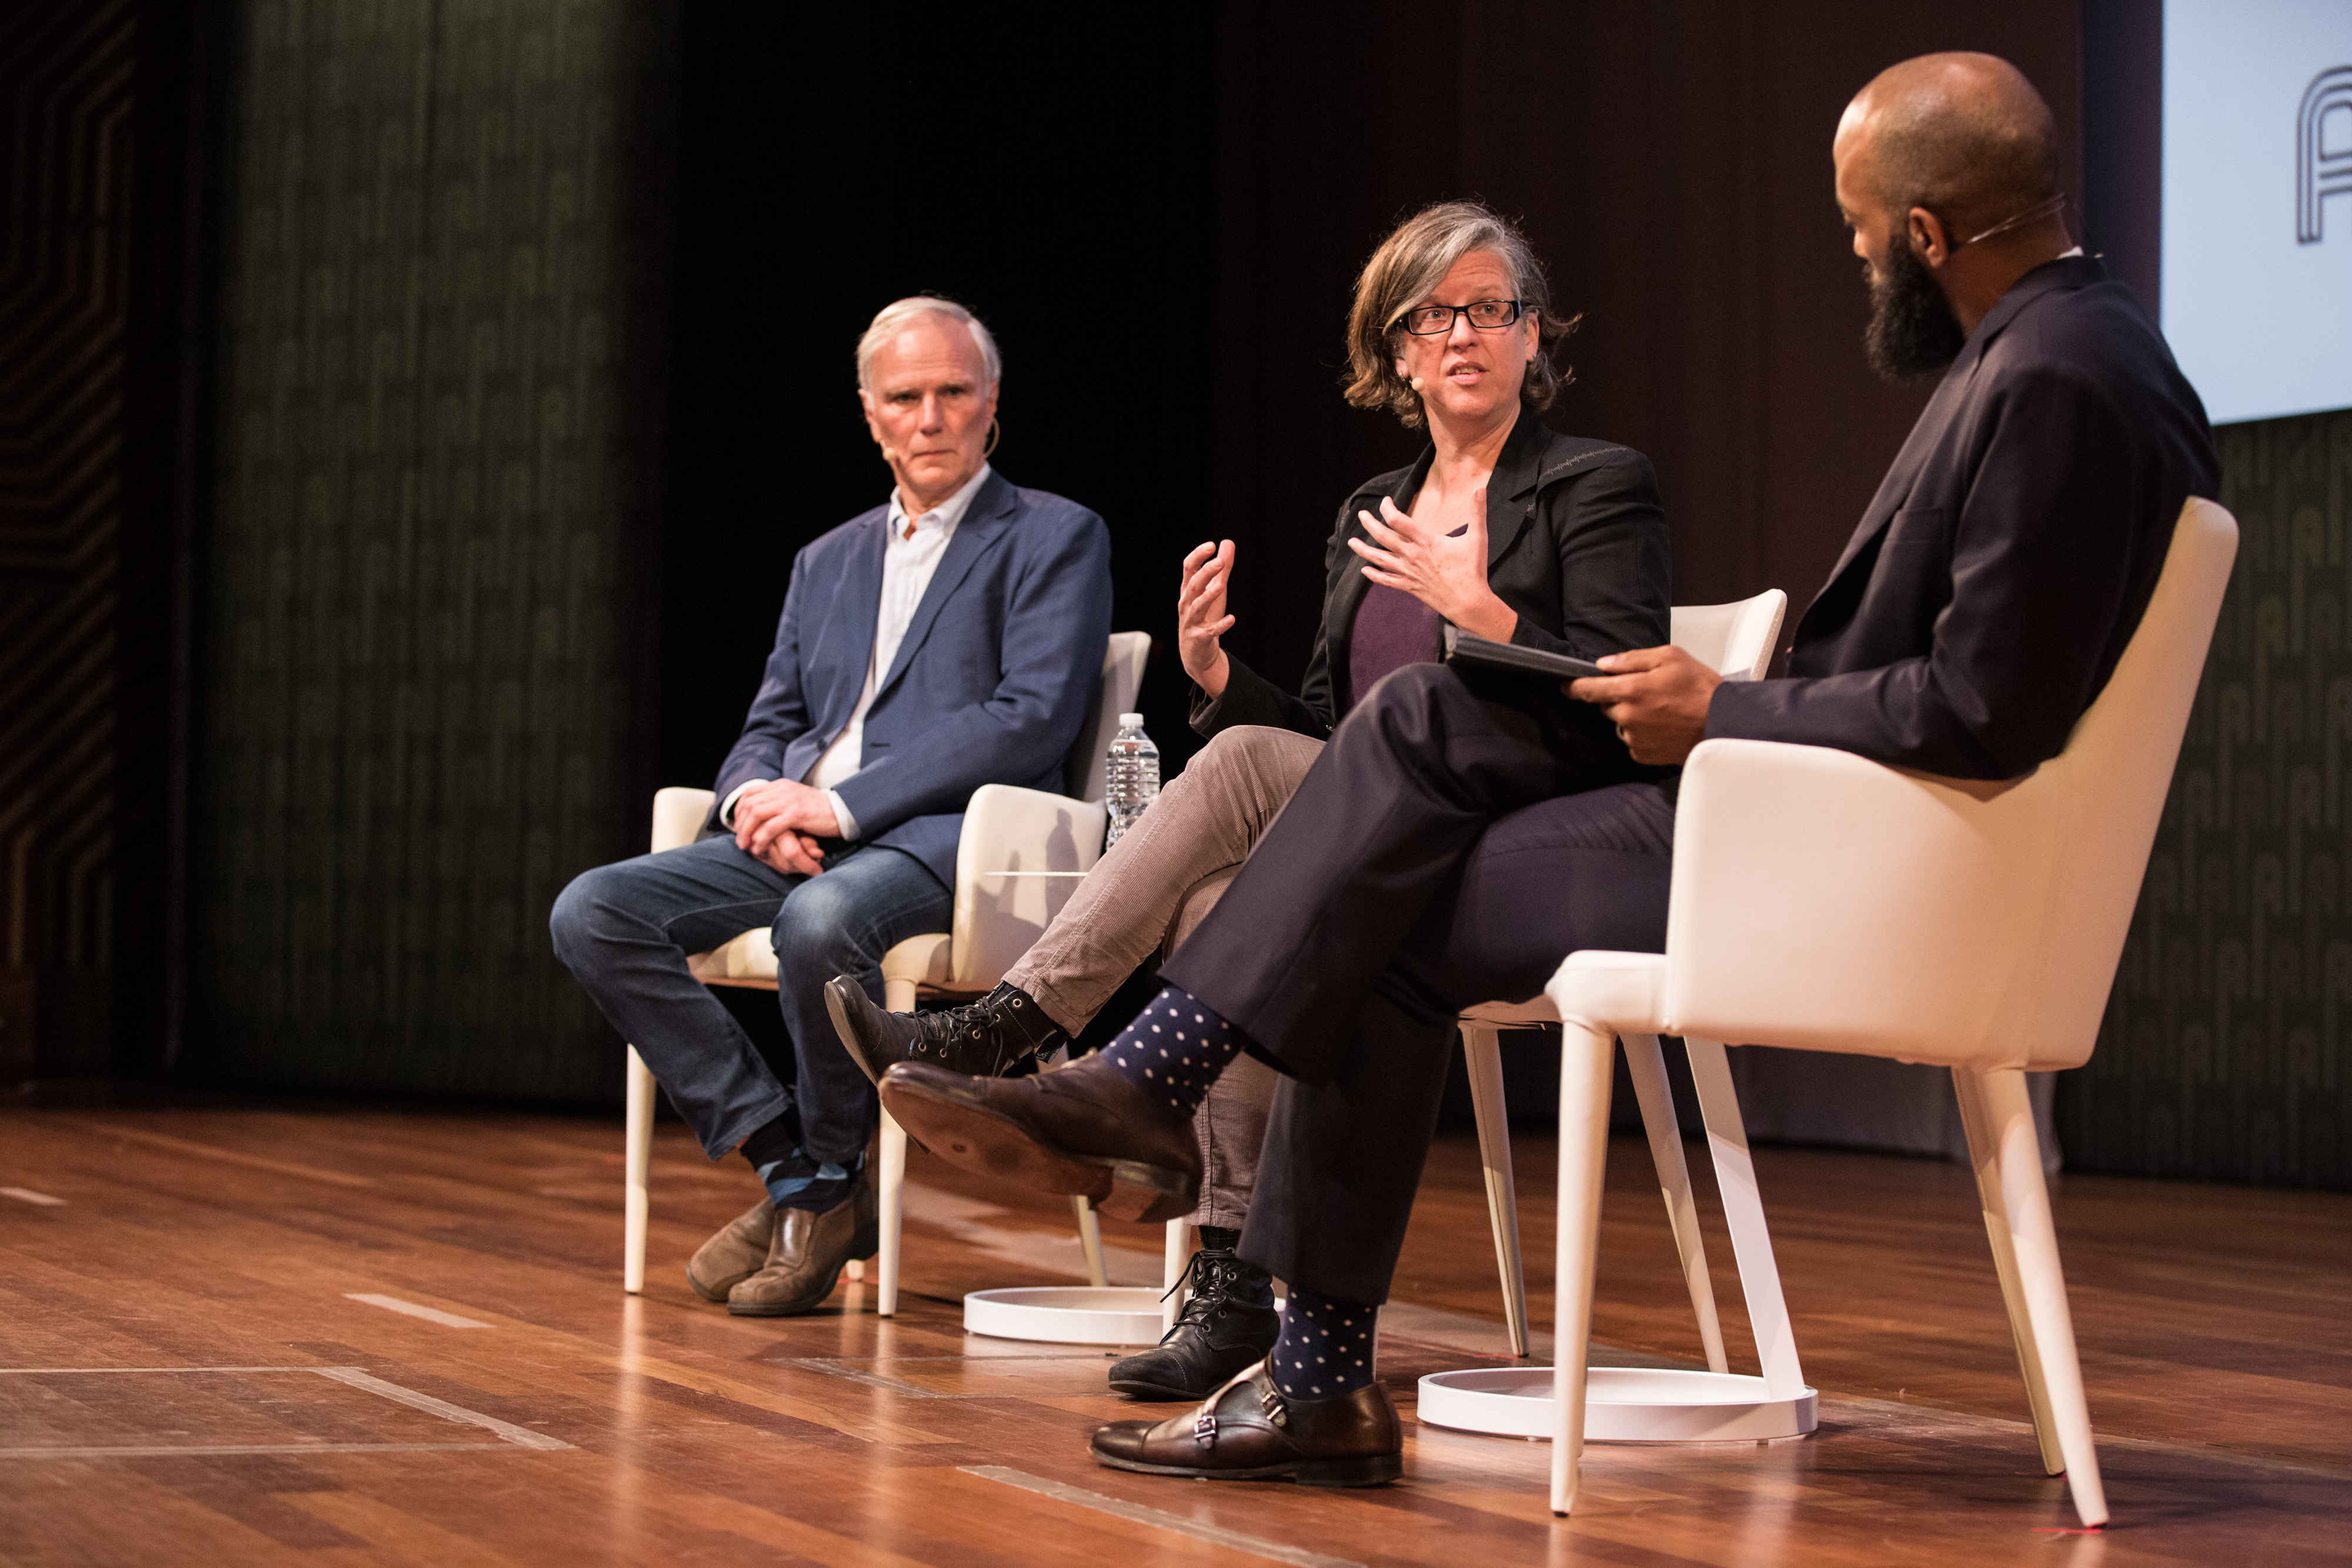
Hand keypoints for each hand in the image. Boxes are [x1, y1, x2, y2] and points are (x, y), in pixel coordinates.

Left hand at [733, 778, 837, 875]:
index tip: (739, 826)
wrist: (842, 811)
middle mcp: (782, 790)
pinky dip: (761, 838)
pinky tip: (760, 847)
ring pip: (756, 814)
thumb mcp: (795, 801)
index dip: (739, 810)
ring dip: (747, 832)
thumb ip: (779, 803)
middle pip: (749, 804)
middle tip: (740, 841)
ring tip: (746, 846)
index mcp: (780, 785)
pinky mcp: (796, 814)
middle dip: (740, 824)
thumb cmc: (820, 811)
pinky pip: (770, 827)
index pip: (749, 793)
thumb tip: (760, 815)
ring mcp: (789, 801)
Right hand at [1177, 538, 1235, 698]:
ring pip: (1196, 606)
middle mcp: (1186, 604)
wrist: (1196, 654)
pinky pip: (1209, 631)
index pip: (1188, 569)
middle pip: (1192, 585)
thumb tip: (1227, 542)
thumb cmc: (1205, 617)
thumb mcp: (1214, 591)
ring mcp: (1191, 622)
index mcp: (1188, 590)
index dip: (1198, 556)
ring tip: (1220, 586)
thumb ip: (1221, 569)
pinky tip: (1232, 619)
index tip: (1211, 545)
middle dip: (1205, 573)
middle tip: (1220, 562)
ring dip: (1208, 596)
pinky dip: (1220, 626)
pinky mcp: (1199, 638)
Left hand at [1348, 491, 1515, 641]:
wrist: (1468, 602)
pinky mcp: (1409, 587)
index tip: (1386, 502)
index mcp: (1426, 541)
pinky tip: (1365, 570)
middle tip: (1361, 515)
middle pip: (1383, 536)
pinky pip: (1386, 580)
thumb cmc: (1473, 570)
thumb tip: (1479, 488)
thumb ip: (1477, 512)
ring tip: (1351, 542)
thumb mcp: (1478, 538)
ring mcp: (1409, 572)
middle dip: (1370, 524)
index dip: (1388, 508)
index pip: (1398, 520)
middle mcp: (1412, 555)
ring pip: (1379, 558)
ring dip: (1364, 549)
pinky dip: (1374, 575)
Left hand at [1566, 644, 1720, 765]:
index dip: (1575, 687)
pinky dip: (1642, 733)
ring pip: (1620, 723)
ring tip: (1661, 710)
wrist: (1723, 724)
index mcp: (1631, 690)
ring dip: (1632, 716)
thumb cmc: (1701, 688)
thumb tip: (1604, 664)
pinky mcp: (1643, 754)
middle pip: (1607, 706)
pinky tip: (1663, 726)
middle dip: (1619, 697)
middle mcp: (1627, 717)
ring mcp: (1634, 738)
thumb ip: (1632, 660)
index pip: (1589, 689)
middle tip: (1647, 692)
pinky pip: (1633, 740)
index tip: (1566, 686)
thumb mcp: (1670, 658)